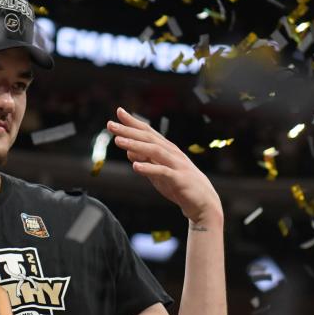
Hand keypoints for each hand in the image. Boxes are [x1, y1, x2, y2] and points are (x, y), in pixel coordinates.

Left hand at [108, 107, 222, 226]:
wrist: (202, 202)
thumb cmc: (179, 184)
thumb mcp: (157, 172)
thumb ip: (145, 160)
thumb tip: (128, 150)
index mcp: (166, 149)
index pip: (148, 131)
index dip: (133, 122)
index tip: (118, 112)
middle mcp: (171, 153)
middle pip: (148, 138)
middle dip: (129, 130)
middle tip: (111, 125)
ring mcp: (176, 165)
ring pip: (154, 151)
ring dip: (136, 145)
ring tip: (118, 141)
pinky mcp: (179, 179)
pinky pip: (163, 172)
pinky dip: (149, 168)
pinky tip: (136, 166)